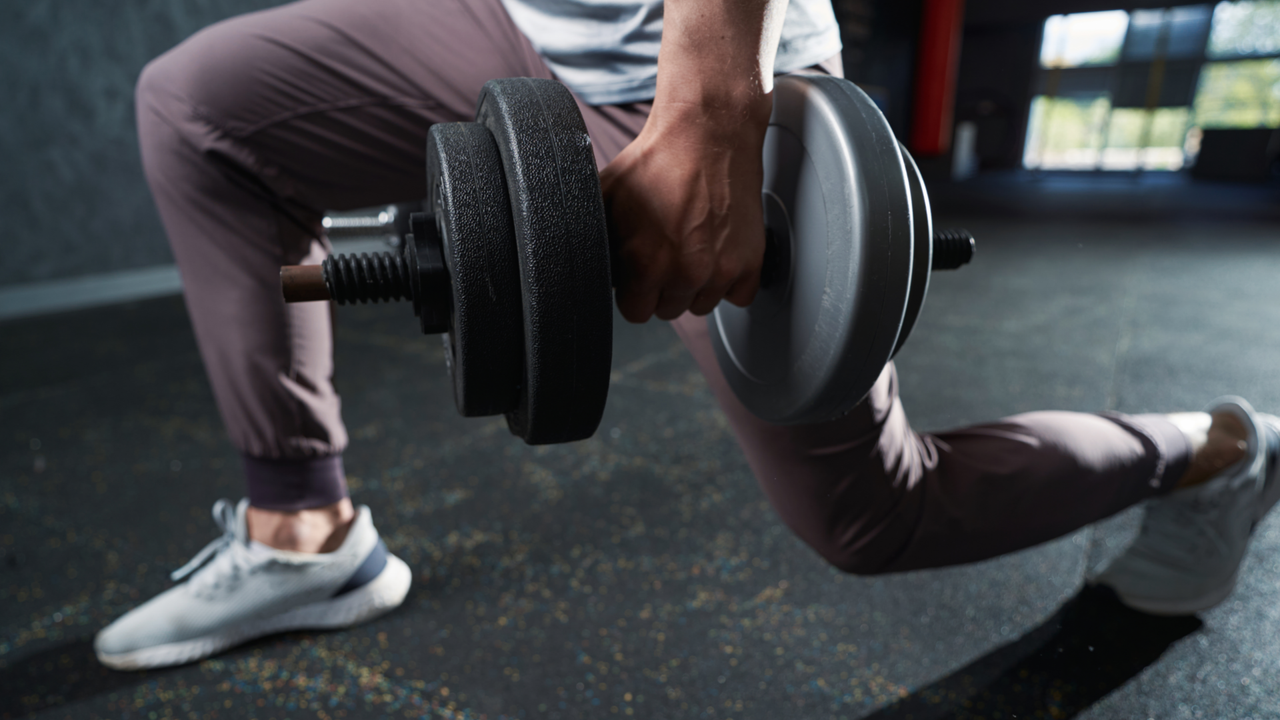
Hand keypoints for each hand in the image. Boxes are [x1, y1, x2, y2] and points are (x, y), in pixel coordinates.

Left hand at [601, 101, 770, 322]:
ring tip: (692, 247)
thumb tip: (581, 261)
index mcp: (645, 263)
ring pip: (703, 304)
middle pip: (669, 310)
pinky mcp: (750, 261)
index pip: (635, 312)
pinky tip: (718, 253)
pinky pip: (738, 296)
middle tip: (667, 252)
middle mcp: (685, 272)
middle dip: (664, 288)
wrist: (708, 132)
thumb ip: (596, 238)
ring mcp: (721, 269)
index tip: (640, 273)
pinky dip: (730, 280)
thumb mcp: (606, 197)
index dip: (635, 291)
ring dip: (696, 285)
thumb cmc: (658, 159)